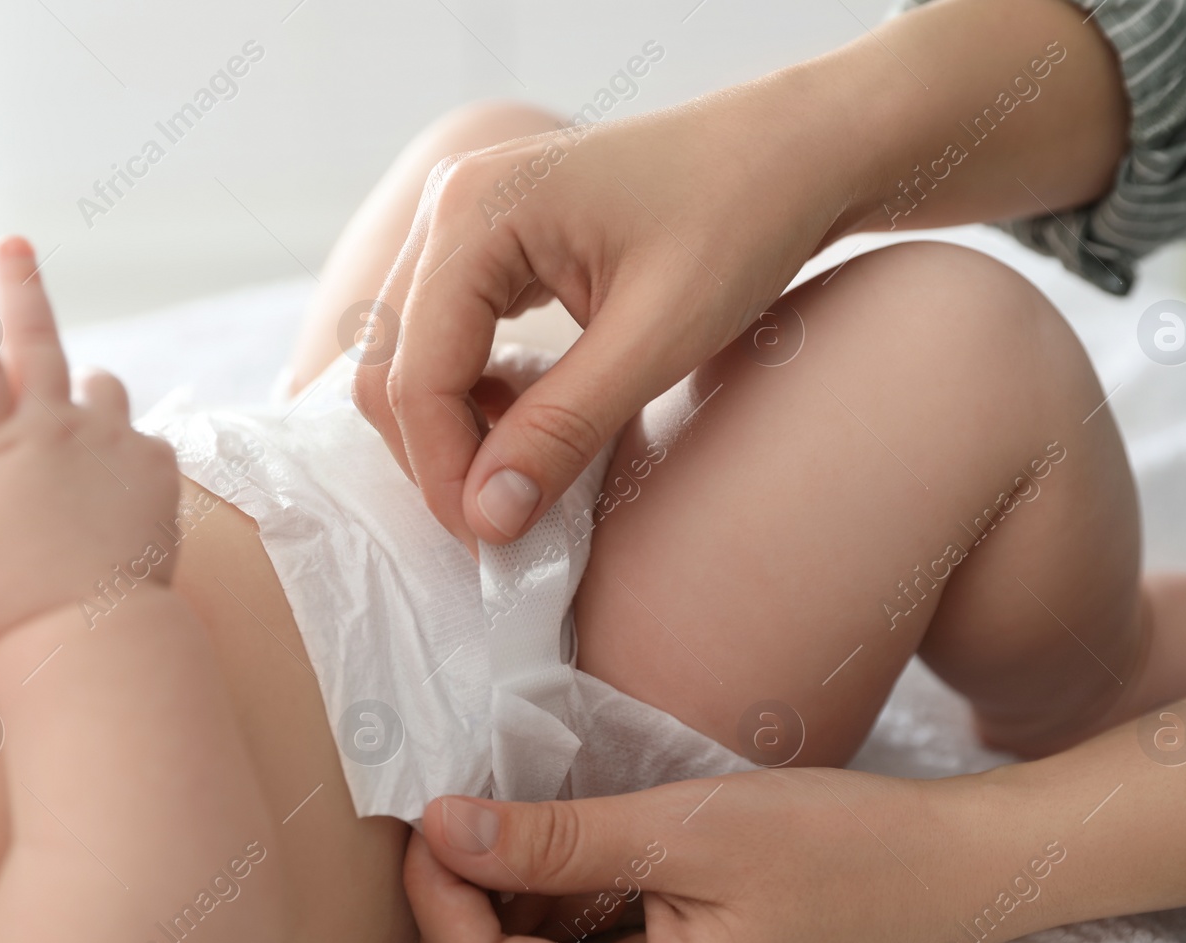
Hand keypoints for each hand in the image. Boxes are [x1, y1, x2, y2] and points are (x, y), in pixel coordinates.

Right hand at [0, 239, 180, 632]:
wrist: (91, 626)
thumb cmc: (3, 591)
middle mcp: (56, 425)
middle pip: (41, 338)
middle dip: (24, 284)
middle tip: (16, 241)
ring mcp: (112, 440)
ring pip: (100, 385)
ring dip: (83, 391)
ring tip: (73, 422)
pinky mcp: (156, 463)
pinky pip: (138, 438)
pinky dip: (122, 451)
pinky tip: (112, 488)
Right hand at [353, 81, 846, 550]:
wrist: (794, 154)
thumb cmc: (742, 221)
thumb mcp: (658, 336)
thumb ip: (563, 427)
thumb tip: (487, 518)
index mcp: (474, 213)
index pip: (415, 377)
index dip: (447, 474)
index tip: (498, 545)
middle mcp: (449, 208)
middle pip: (390, 371)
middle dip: (439, 461)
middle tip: (502, 532)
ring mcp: (465, 223)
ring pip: (409, 362)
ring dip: (452, 436)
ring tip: (522, 485)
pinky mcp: (492, 246)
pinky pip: (446, 342)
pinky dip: (474, 401)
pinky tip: (529, 429)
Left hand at [405, 769, 987, 942]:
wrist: (938, 874)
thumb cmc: (836, 846)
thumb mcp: (688, 829)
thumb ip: (557, 841)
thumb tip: (443, 828)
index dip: (437, 898)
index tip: (431, 814)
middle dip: (446, 928)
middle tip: (457, 832)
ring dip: (484, 938)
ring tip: (508, 847)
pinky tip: (556, 876)